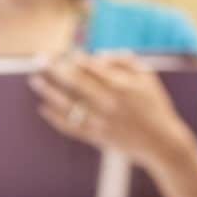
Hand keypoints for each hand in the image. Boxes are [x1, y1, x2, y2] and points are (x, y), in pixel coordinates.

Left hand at [29, 52, 193, 167]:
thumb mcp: (148, 77)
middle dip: (55, 69)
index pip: (92, 67)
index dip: (74, 59)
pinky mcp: (97, 138)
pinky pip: (71, 127)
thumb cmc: (155, 106)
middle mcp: (109, 103)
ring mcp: (101, 122)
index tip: (64, 53)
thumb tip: (99, 55)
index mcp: (122, 85)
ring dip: (49, 92)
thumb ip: (125, 61)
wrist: (162, 143)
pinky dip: (55, 118)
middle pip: (75, 83)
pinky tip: (43, 108)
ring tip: (35, 81)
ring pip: (68, 104)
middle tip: (39, 60)